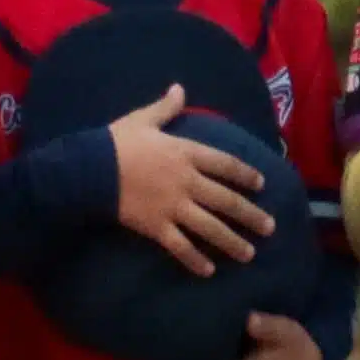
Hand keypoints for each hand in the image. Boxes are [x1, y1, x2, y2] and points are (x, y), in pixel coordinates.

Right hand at [109, 85, 272, 274]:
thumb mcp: (143, 119)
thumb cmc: (116, 142)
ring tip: (249, 254)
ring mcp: (173, 206)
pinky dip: (195, 259)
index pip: (225, 164)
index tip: (261, 184)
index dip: (245, 174)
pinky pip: (180, 246)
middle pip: (226, 200)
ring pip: (210, 227)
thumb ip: (166, 107)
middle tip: (269, 228)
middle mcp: (187, 181)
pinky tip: (209, 271)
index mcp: (186, 153)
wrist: (90, 169)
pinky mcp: (157, 226)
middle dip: (250, 215)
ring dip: (231, 242)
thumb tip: (179, 87)